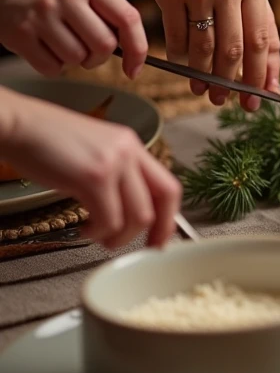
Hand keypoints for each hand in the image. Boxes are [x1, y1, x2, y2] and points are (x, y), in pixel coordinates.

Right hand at [0, 0, 146, 77]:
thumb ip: (110, 14)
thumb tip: (136, 53)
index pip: (129, 18)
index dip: (138, 49)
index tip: (134, 68)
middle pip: (104, 45)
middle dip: (99, 57)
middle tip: (86, 51)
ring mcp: (42, 12)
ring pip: (77, 59)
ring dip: (74, 61)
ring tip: (61, 44)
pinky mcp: (21, 33)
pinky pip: (52, 68)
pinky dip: (53, 67)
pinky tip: (44, 49)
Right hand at [0, 91, 180, 248]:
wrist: (16, 123)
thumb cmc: (44, 140)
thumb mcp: (92, 151)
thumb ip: (113, 172)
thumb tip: (123, 206)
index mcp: (132, 145)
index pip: (168, 185)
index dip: (170, 217)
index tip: (160, 238)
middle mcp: (130, 151)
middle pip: (162, 201)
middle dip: (154, 233)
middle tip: (139, 248)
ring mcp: (114, 163)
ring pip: (138, 216)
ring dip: (119, 237)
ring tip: (98, 237)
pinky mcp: (94, 177)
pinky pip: (109, 220)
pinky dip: (99, 233)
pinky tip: (84, 230)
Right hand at [128, 0, 279, 109]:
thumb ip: (252, 5)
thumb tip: (266, 53)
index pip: (266, 37)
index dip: (266, 71)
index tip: (265, 95)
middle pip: (237, 48)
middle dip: (235, 82)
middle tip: (229, 101)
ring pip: (206, 46)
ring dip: (204, 75)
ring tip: (203, 90)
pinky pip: (176, 34)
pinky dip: (179, 56)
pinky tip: (180, 66)